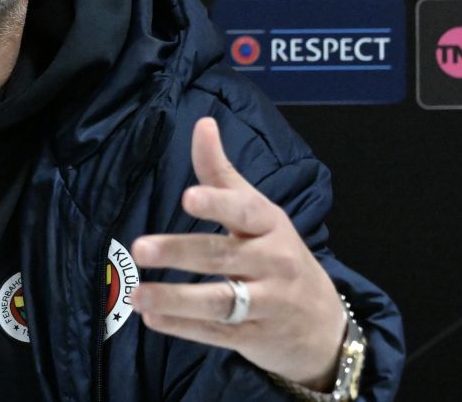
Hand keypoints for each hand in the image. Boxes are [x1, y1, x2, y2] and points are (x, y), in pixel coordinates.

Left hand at [129, 117, 345, 390]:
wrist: (324, 324)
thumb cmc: (277, 254)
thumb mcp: (257, 210)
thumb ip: (221, 171)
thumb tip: (203, 123)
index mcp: (269, 225)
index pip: (244, 211)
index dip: (217, 204)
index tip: (187, 197)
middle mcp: (272, 263)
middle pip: (222, 256)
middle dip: (180, 252)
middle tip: (141, 248)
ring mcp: (266, 304)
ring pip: (219, 301)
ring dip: (176, 298)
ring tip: (137, 293)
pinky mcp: (254, 338)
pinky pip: (217, 333)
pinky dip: (184, 327)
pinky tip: (152, 318)